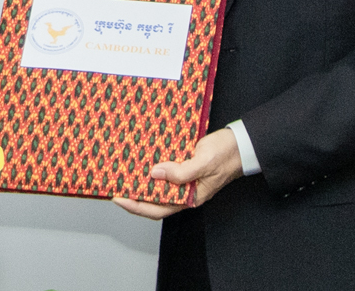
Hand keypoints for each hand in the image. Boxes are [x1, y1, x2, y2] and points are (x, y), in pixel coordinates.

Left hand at [112, 129, 243, 219]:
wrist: (241, 145)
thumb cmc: (225, 155)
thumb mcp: (204, 163)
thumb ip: (181, 172)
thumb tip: (155, 174)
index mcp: (189, 198)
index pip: (157, 209)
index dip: (135, 206)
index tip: (117, 198)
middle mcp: (184, 192)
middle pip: (153, 200)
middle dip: (133, 196)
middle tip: (113, 186)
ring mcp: (184, 181)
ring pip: (157, 186)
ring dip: (141, 182)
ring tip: (123, 174)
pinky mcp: (184, 168)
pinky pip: (164, 172)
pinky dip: (151, 169)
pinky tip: (142, 161)